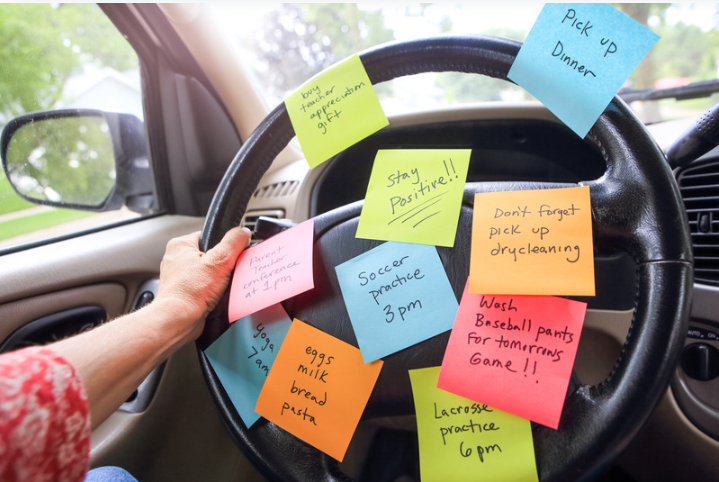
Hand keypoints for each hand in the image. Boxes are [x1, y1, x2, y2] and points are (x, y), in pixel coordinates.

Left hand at [155, 227, 250, 342]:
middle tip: (226, 273)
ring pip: (208, 274)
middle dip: (221, 266)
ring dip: (218, 281)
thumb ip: (233, 242)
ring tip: (220, 287)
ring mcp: (179, 278)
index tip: (230, 254)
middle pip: (210, 256)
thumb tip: (243, 232)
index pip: (208, 236)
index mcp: (180, 245)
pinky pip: (204, 289)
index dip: (223, 245)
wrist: (179, 320)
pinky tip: (215, 298)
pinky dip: (212, 293)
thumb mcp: (219, 260)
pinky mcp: (184, 294)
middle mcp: (176, 260)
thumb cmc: (189, 292)